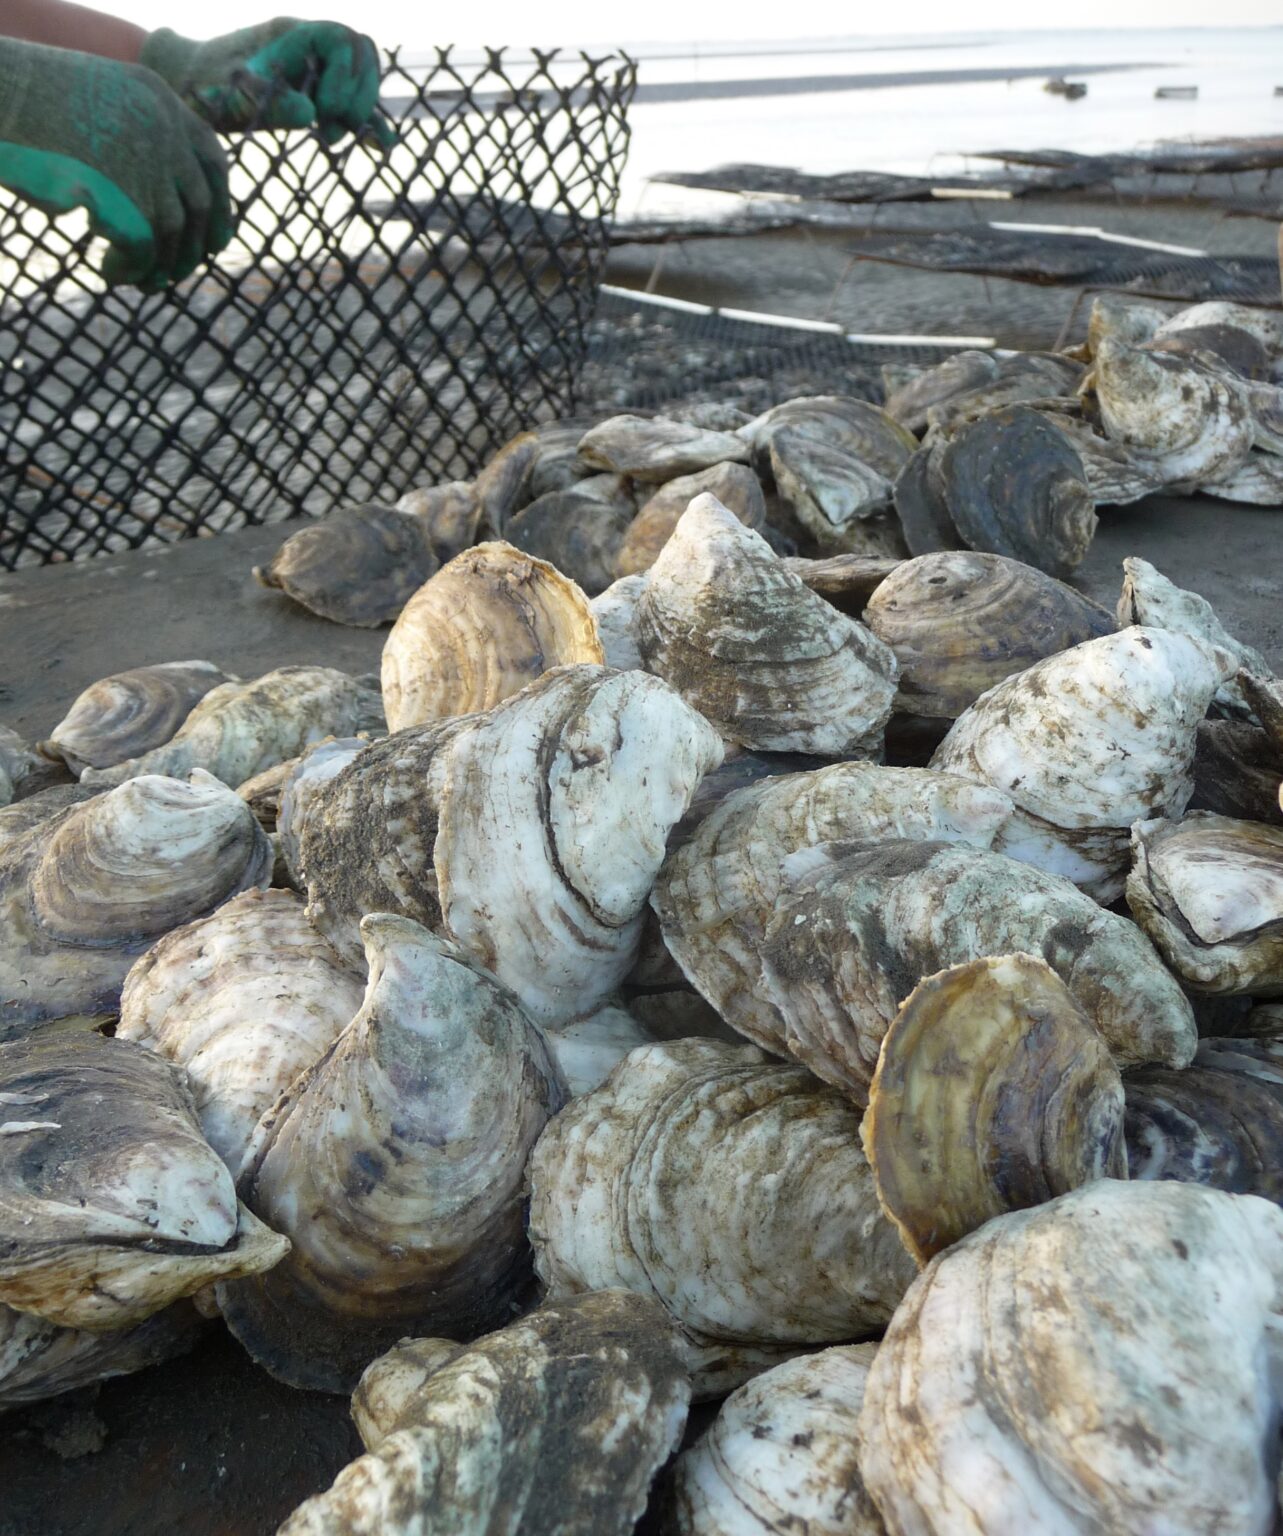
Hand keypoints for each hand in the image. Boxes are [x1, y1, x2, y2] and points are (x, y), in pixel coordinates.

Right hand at [0, 40, 231, 290]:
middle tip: (173, 273)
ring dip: (159, 265)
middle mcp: (164, 129)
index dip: (220, 207)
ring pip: (175, 233)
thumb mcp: (96, 101)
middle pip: (200, 204)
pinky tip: (111, 273)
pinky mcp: (126, 198)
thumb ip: (136, 134)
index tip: (215, 239)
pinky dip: (132, 269)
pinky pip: (143, 249)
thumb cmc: (30, 101)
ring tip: (140, 280)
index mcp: (159, 99)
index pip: (212, 160)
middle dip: (193, 248)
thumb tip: (164, 202)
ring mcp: (148, 163)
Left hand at [141, 19, 394, 146]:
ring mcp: (319, 69)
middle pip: (362, 56)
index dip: (344, 76)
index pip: (342, 40)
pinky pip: (356, 104)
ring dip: (360, 110)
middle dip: (354, 97)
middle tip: (326, 132)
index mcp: (292, 34)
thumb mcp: (231, 95)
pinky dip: (370, 123)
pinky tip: (382, 145)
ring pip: (364, 77)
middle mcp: (311, 46)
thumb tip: (309, 115)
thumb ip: (268, 102)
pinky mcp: (322, 96)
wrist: (193, 86)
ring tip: (330, 138)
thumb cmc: (206, 85)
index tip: (322, 111)